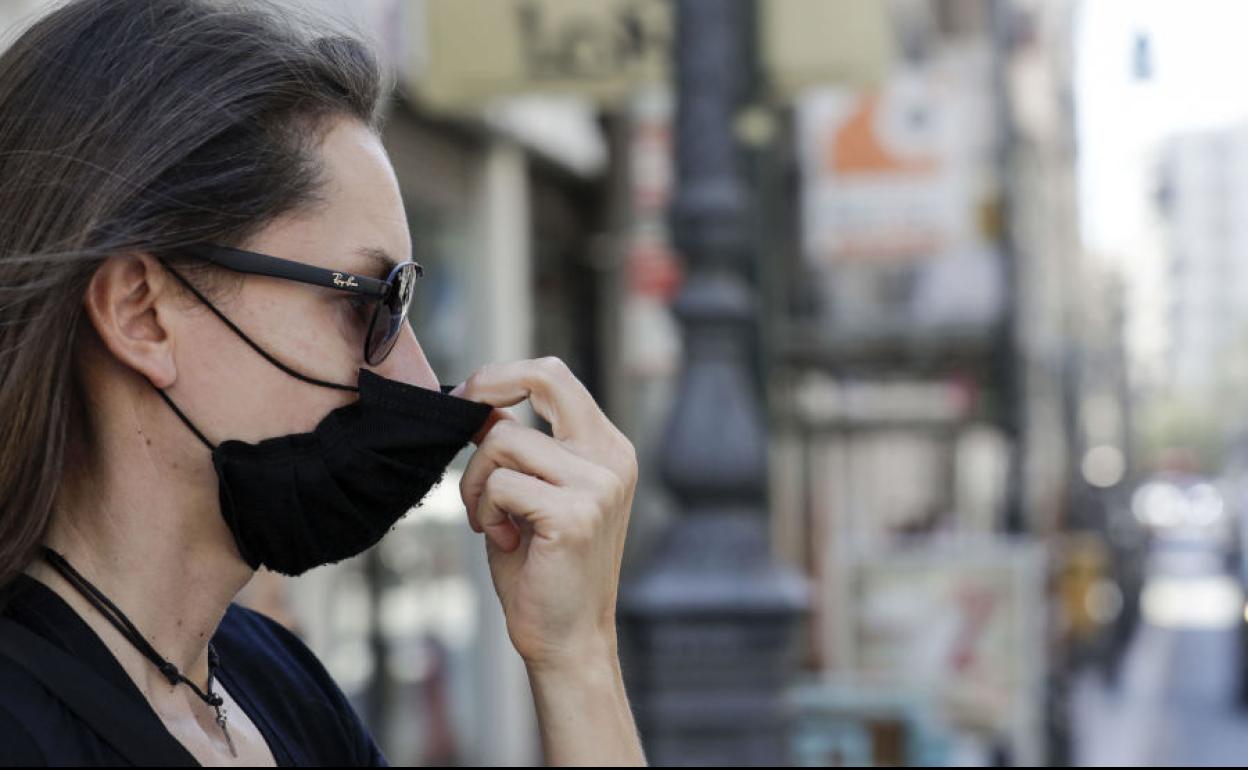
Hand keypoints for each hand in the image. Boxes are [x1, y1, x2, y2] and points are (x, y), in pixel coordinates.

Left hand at [451, 357, 637, 671]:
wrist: (567, 640)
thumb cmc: (543, 570)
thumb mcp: (530, 494)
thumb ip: (517, 448)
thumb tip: (480, 405)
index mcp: (608, 448)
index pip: (556, 376)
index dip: (504, 375)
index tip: (469, 397)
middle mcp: (612, 457)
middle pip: (543, 377)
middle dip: (488, 385)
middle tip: (460, 415)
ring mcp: (598, 484)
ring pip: (503, 439)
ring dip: (477, 482)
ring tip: (491, 521)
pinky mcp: (575, 514)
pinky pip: (501, 483)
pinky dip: (485, 510)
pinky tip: (503, 541)